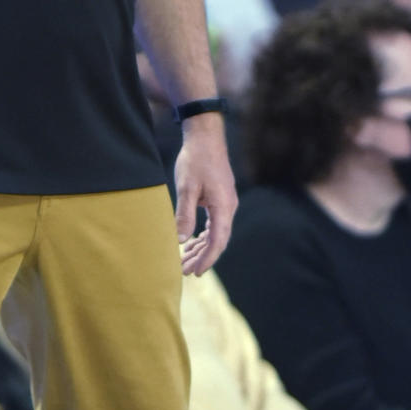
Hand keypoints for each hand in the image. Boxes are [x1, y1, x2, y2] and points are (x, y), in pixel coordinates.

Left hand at [174, 116, 237, 275]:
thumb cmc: (196, 159)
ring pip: (216, 233)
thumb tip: (181, 239)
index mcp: (223, 206)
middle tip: (185, 271)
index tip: (195, 272)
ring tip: (185, 260)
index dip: (207, 259)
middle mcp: (229, 207)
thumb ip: (185, 213)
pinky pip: (214, 223)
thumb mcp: (187, 186)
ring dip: (201, 247)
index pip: (218, 241)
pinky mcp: (220, 198)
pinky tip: (193, 242)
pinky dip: (204, 235)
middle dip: (202, 257)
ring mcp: (226, 203)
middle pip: (218, 240)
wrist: (205, 136)